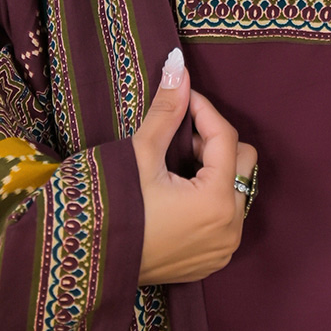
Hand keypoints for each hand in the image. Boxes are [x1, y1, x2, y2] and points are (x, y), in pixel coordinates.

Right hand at [131, 48, 257, 285]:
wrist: (88, 265)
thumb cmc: (113, 208)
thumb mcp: (140, 155)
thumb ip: (166, 110)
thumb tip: (179, 66)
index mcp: (216, 202)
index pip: (225, 137)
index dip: (204, 110)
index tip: (182, 98)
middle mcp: (230, 228)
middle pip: (243, 161)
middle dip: (213, 142)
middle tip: (177, 140)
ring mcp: (223, 248)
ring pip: (236, 187)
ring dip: (213, 169)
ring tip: (175, 166)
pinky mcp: (212, 260)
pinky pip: (226, 215)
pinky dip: (210, 197)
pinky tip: (177, 192)